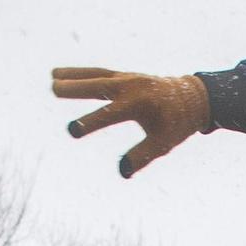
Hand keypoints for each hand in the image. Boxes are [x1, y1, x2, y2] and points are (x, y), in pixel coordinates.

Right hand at [52, 67, 210, 177]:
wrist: (193, 97)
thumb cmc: (177, 123)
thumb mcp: (162, 143)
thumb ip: (142, 156)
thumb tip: (123, 172)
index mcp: (140, 104)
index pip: (110, 115)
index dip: (91, 123)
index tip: (72, 131)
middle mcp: (131, 87)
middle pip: (98, 86)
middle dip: (76, 89)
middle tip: (54, 89)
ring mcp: (127, 78)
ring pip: (96, 75)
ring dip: (74, 76)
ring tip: (52, 78)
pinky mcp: (124, 76)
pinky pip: (100, 73)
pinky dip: (82, 73)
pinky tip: (62, 74)